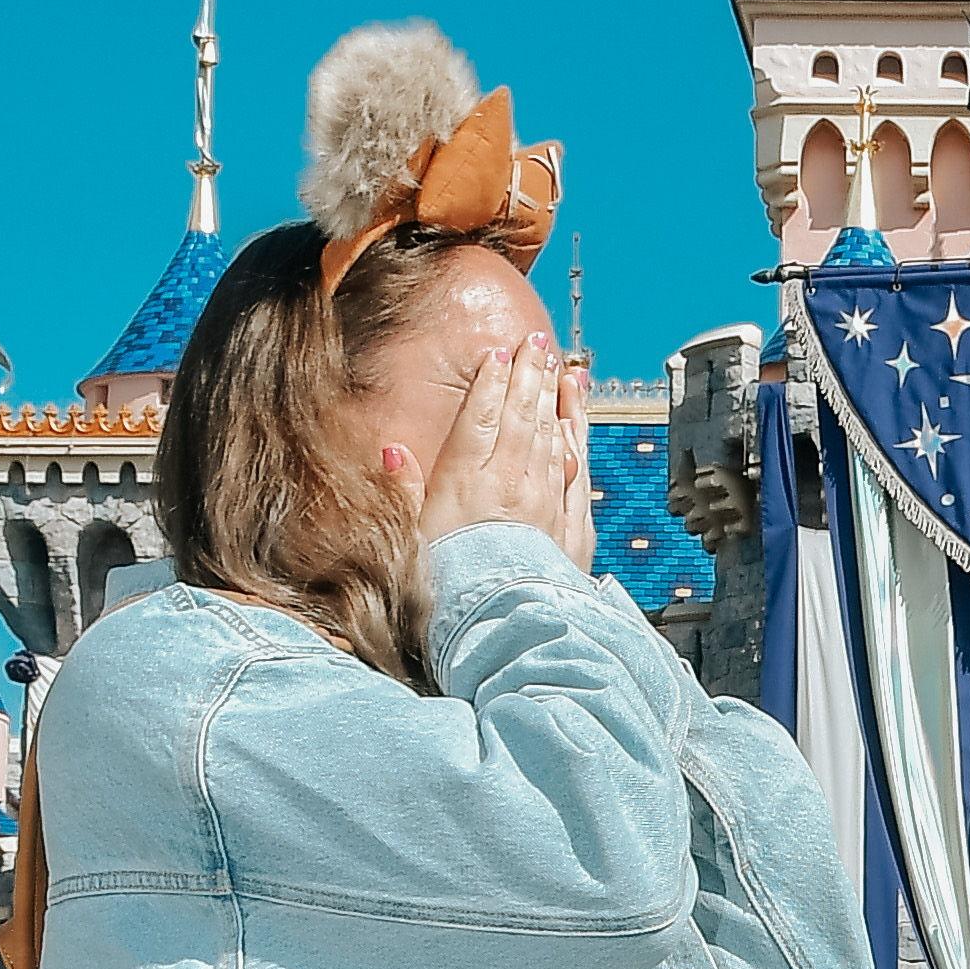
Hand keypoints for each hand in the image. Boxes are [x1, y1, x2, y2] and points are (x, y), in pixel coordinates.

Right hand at [408, 332, 597, 565]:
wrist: (501, 626)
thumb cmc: (448, 588)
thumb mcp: (410, 538)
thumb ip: (405, 491)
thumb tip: (392, 451)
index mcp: (467, 480)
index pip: (481, 416)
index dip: (490, 382)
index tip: (497, 354)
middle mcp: (511, 481)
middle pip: (522, 414)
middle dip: (528, 374)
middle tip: (534, 342)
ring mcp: (546, 500)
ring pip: (552, 434)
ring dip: (554, 397)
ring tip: (557, 368)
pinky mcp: (572, 523)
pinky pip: (576, 469)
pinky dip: (577, 438)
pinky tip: (577, 420)